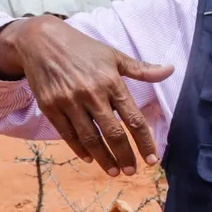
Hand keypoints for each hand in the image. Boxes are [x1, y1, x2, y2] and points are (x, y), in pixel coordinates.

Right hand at [0, 16, 172, 175]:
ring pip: (90, 138)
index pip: (133, 119)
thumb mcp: (114, 55)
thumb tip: (171, 70)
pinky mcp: (50, 106)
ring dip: (103, 158)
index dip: (144, 142)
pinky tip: (90, 158)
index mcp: (111, 82)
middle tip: (132, 172)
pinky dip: (79, 148)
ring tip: (114, 171)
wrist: (40, 40)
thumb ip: (142, 69)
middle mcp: (91, 94)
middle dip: (125, 156)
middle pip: (113, 133)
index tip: (153, 159)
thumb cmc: (83, 48)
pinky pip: (67, 134)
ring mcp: (68, 101)